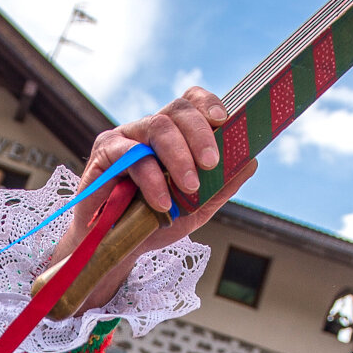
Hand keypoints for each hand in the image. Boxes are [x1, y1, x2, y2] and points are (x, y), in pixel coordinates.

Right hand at [49, 87, 258, 312]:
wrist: (115, 249)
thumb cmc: (152, 223)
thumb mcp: (194, 209)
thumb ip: (220, 187)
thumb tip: (251, 161)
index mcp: (171, 136)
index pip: (190, 104)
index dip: (207, 103)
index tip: (225, 119)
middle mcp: (147, 131)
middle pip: (176, 110)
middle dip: (199, 133)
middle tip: (212, 162)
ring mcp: (123, 140)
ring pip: (156, 128)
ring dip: (178, 156)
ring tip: (190, 186)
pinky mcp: (102, 157)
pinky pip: (130, 157)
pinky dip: (150, 179)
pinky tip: (161, 201)